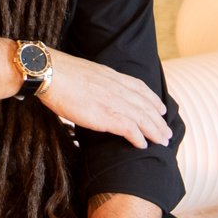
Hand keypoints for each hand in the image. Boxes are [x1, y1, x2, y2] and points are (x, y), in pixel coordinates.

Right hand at [39, 53, 170, 149]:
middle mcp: (117, 88)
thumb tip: (95, 89)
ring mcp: (113, 101)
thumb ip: (96, 81)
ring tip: (163, 141)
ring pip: (143, 118)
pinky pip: (130, 128)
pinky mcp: (106, 115)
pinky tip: (143, 145)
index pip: (140, 88)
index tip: (161, 108)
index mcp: (111, 76)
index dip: (153, 99)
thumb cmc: (59, 73)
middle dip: (159, 120)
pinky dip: (138, 138)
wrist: (50, 73)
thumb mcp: (86, 72)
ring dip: (155, 131)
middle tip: (168, 132)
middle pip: (146, 106)